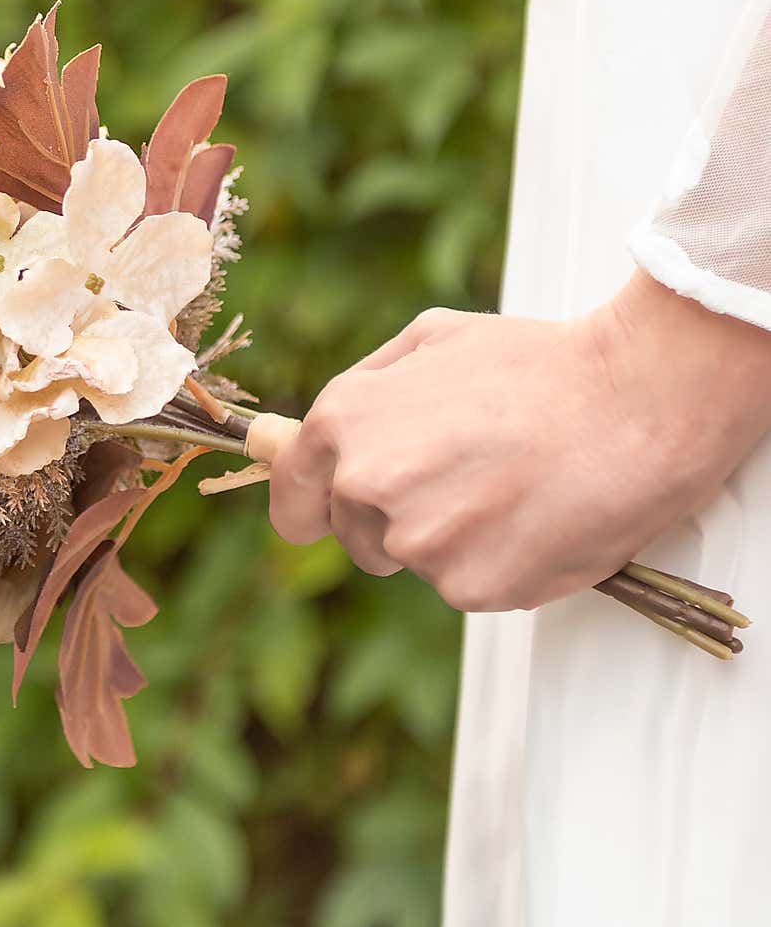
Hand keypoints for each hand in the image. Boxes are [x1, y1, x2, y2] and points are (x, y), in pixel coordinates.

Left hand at [268, 272, 770, 610]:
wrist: (634, 401)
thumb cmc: (535, 364)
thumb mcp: (433, 340)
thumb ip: (364, 389)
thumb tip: (304, 433)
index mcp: (344, 422)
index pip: (292, 497)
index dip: (308, 508)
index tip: (320, 516)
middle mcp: (366, 484)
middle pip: (355, 535)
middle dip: (394, 517)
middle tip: (465, 476)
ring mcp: (417, 541)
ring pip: (414, 559)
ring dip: (449, 538)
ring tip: (508, 487)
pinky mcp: (470, 586)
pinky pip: (466, 585)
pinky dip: (496, 563)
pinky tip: (533, 517)